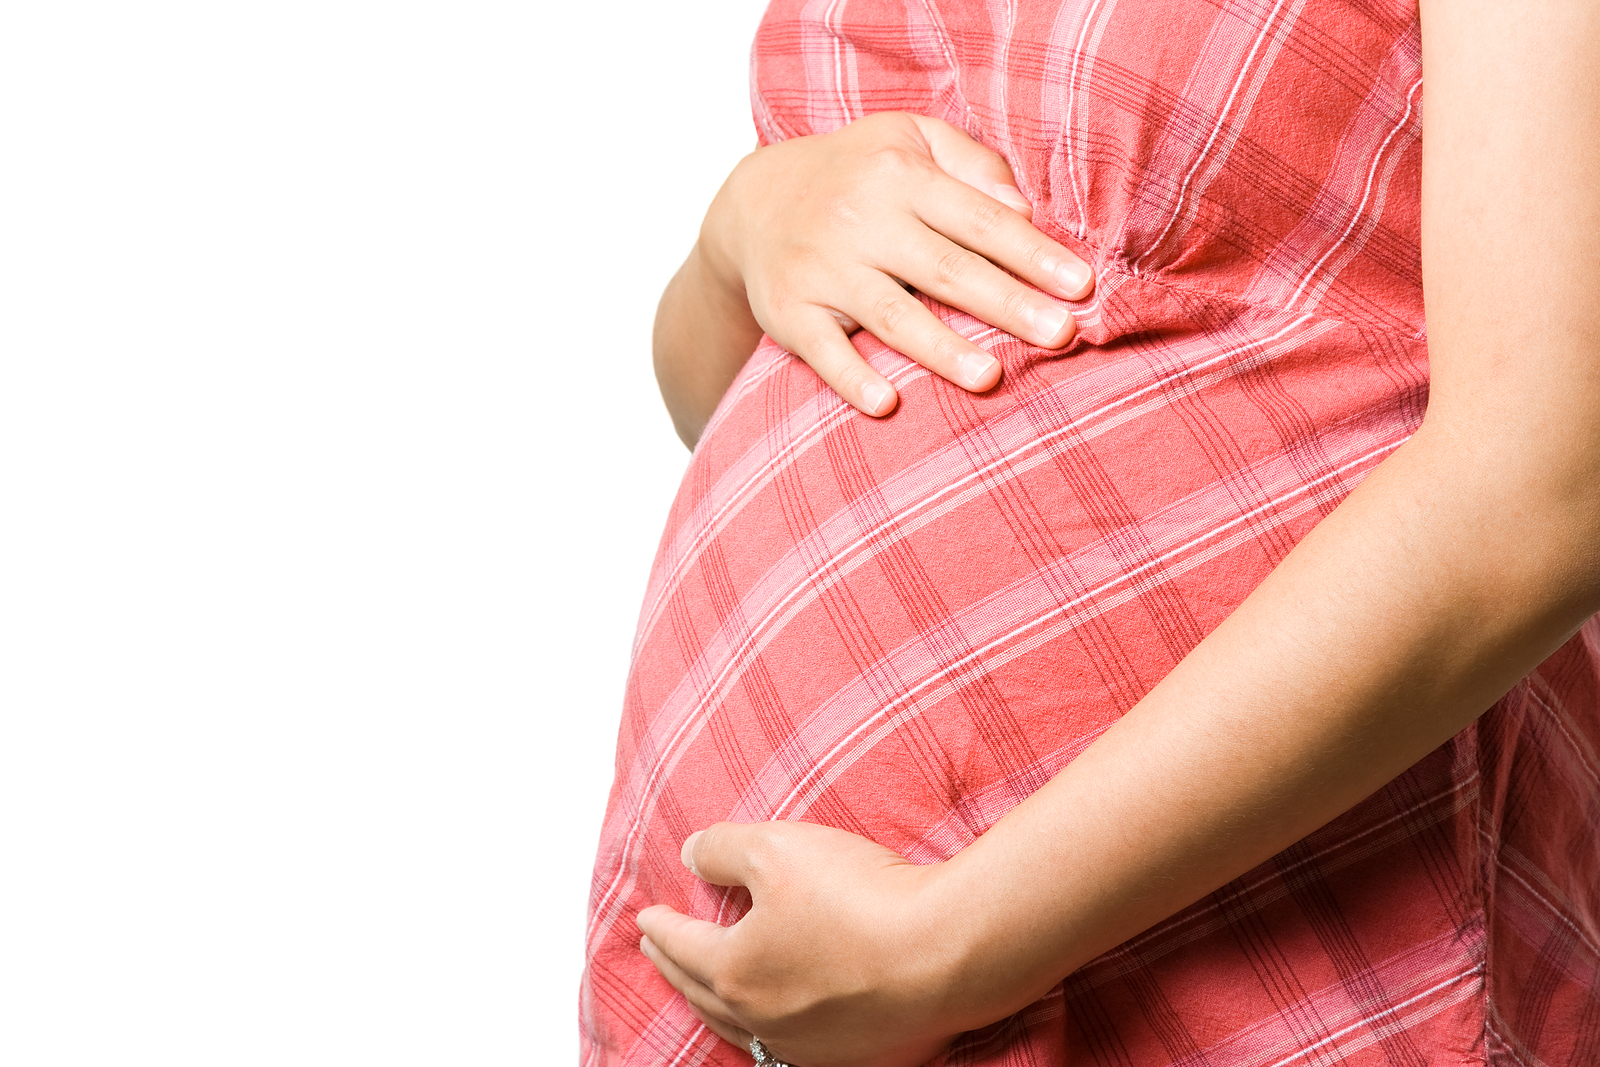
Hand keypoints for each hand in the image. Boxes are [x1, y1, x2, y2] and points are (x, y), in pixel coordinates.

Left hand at [636, 821, 977, 1066]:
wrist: (947, 953)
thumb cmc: (860, 898)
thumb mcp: (778, 847)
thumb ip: (724, 848)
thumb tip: (692, 855)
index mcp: (734, 971)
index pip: (683, 946)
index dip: (662, 927)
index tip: (646, 919)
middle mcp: (764, 1019)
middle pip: (704, 993)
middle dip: (677, 969)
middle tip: (658, 954)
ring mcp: (810, 1046)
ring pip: (744, 1029)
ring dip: (716, 1004)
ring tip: (707, 990)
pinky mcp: (857, 1056)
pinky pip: (794, 1047)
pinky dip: (770, 1029)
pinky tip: (781, 1022)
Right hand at [700, 112, 1094, 415]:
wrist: (752, 202)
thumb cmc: (856, 174)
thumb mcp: (909, 140)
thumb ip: (973, 166)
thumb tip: (1026, 212)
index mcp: (900, 176)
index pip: (979, 219)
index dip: (1033, 254)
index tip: (1082, 287)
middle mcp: (860, 221)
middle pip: (945, 268)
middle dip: (1006, 303)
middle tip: (1061, 335)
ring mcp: (822, 269)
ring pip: (889, 313)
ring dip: (940, 348)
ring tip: (990, 377)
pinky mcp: (788, 312)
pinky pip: (822, 351)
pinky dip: (851, 378)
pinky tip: (886, 404)